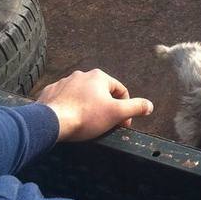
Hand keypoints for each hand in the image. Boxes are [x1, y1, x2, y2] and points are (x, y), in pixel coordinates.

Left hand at [35, 69, 152, 141]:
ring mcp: (63, 82)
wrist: (51, 122)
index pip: (120, 90)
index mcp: (99, 77)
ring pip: (82, 95)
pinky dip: (70, 107)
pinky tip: (70, 119)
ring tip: (87, 123)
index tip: (123, 124)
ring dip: (88, 106)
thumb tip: (149, 106)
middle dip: (106, 107)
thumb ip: (135, 107)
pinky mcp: (50, 92)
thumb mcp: (116, 113)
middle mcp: (81, 75)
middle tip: (106, 124)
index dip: (125, 108)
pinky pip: (65, 99)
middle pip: (101, 92)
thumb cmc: (85, 117)